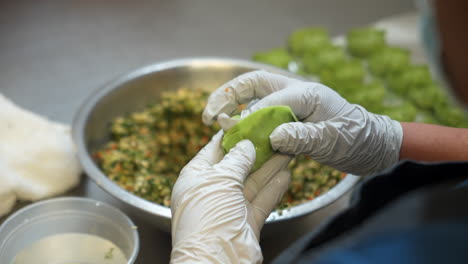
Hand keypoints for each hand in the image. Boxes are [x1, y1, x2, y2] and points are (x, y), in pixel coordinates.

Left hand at [170, 131, 290, 263]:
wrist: (217, 262)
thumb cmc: (209, 217)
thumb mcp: (220, 180)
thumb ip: (236, 159)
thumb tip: (246, 144)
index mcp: (195, 178)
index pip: (213, 150)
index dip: (230, 135)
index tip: (247, 121)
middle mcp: (211, 191)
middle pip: (236, 165)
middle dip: (255, 150)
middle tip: (273, 133)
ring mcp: (229, 207)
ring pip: (252, 182)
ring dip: (269, 166)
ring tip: (286, 148)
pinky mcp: (246, 221)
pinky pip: (262, 200)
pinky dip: (274, 188)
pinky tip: (287, 173)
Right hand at [202, 71, 402, 175]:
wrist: (373, 145)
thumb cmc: (358, 140)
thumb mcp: (334, 140)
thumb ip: (304, 137)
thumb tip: (273, 137)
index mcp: (306, 93)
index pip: (270, 101)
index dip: (250, 118)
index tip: (236, 134)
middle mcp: (294, 93)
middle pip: (253, 84)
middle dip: (227, 95)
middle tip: (209, 114)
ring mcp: (290, 103)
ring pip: (252, 96)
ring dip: (230, 105)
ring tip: (213, 121)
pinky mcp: (288, 117)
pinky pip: (259, 113)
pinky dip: (242, 119)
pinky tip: (233, 131)